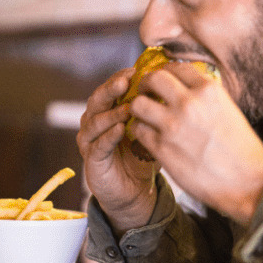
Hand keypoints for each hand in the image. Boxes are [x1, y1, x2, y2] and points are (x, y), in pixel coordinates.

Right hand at [76, 67, 159, 232]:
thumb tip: (173, 84)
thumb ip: (155, 110)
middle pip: (97, 99)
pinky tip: (121, 129)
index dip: (120, 78)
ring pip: (94, 121)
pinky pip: (98, 145)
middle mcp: (94, 122)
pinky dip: (108, 136)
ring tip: (129, 107)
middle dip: (111, 89)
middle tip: (126, 81)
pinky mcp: (91, 160)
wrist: (135, 193)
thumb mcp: (151, 129)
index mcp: (107, 111)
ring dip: (111, 112)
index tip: (135, 69)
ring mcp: (89, 141)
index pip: (110, 89)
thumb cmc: (143, 157)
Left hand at [129, 62, 262, 222]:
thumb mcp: (229, 110)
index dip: (166, 73)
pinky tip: (147, 136)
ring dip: (138, 109)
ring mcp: (173, 125)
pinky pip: (138, 130)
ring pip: (138, 104)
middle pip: (153, 78)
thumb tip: (187, 90)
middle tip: (146, 93)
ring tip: (144, 116)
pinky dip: (140, 132)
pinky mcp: (162, 148)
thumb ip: (206, 98)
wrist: (248, 183)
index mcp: (209, 90)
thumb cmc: (242, 150)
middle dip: (146, 84)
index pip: (177, 67)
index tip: (162, 81)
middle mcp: (189, 103)